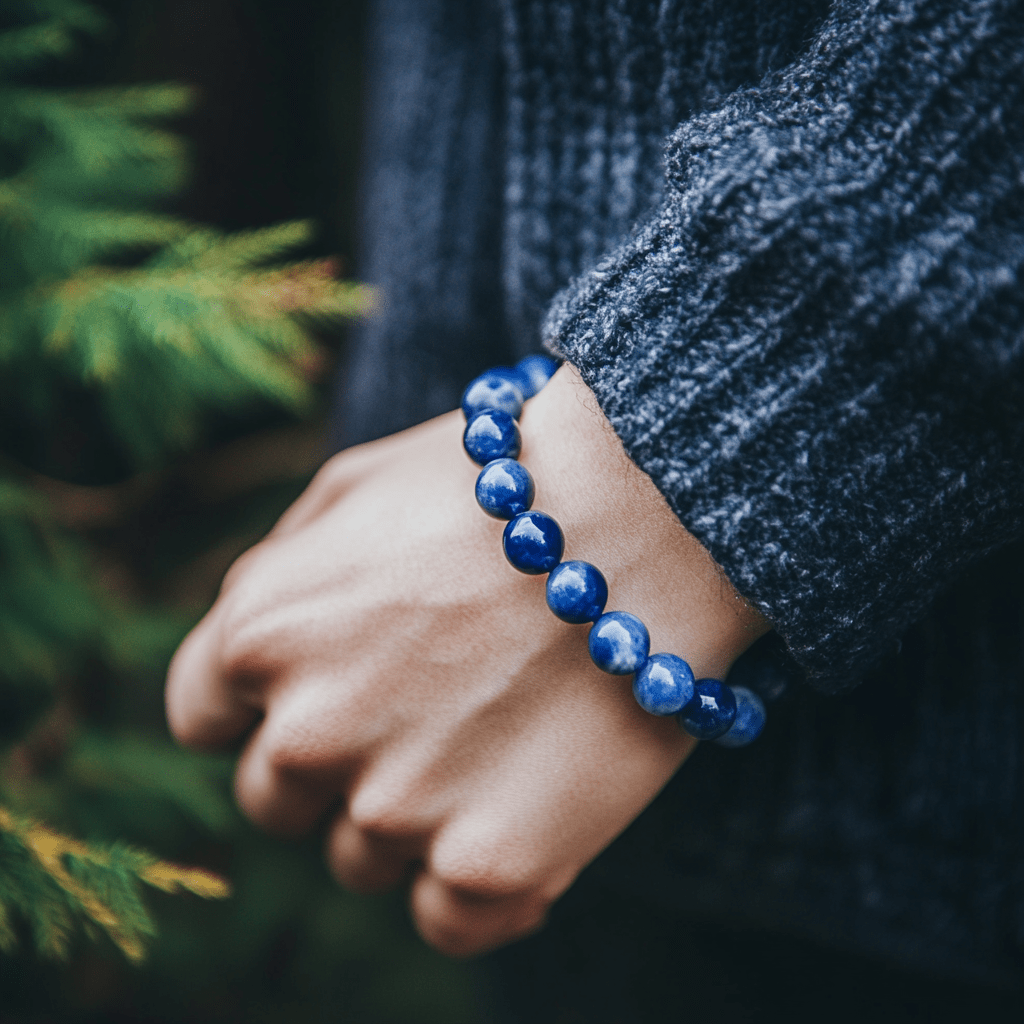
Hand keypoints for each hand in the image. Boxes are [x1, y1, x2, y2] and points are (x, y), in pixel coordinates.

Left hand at [165, 364, 767, 955]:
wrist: (648, 512)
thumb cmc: (505, 483)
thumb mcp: (357, 484)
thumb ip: (280, 570)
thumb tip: (253, 646)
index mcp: (261, 634)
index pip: (199, 714)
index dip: (258, 704)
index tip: (320, 692)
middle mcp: (308, 733)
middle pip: (275, 796)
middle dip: (332, 761)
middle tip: (424, 709)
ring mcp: (396, 808)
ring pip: (361, 857)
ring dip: (411, 814)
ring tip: (497, 738)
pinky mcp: (487, 867)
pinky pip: (445, 920)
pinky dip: (474, 885)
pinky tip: (520, 824)